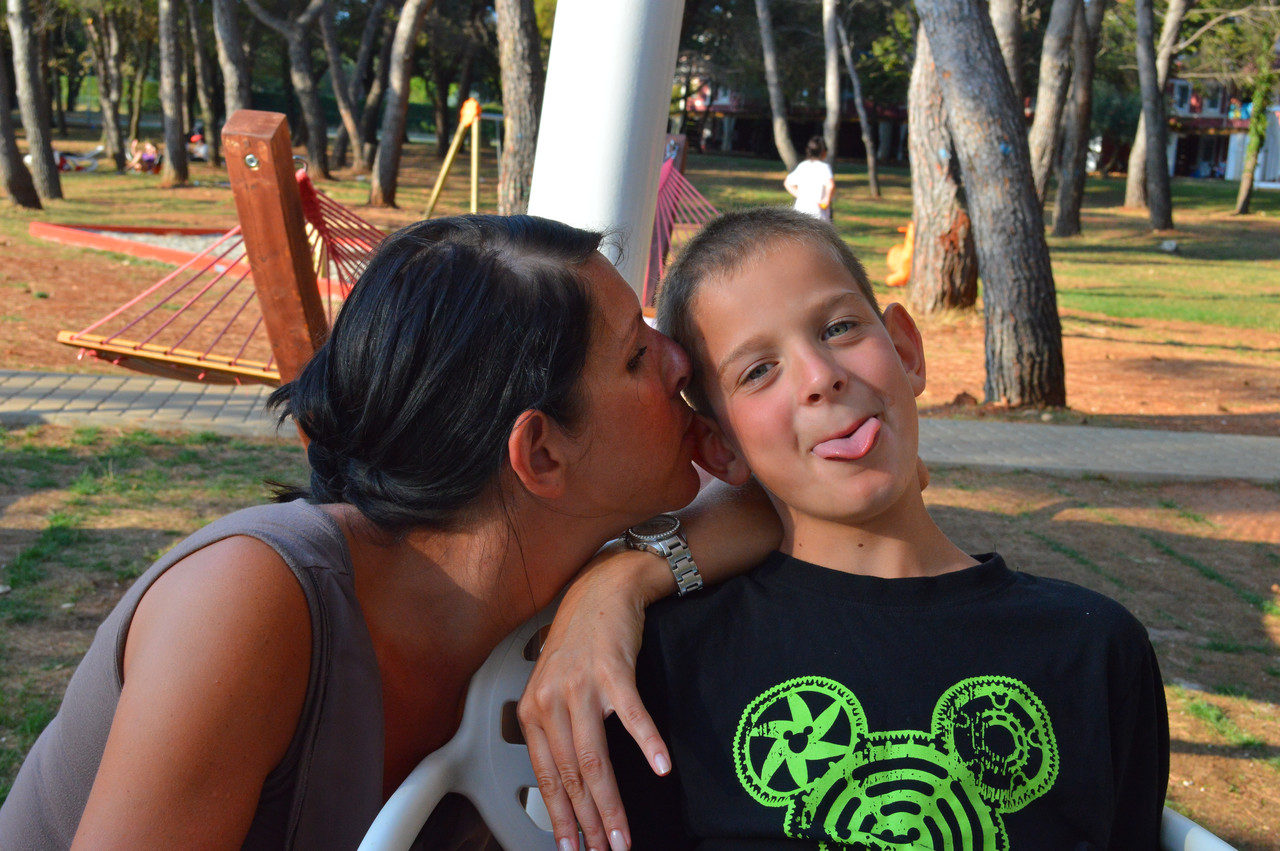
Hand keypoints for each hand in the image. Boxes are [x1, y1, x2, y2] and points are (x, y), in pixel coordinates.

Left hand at [517, 543, 671, 850]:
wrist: (601, 590)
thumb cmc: (580, 643)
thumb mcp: (554, 686)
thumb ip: (555, 730)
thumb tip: (568, 784)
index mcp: (533, 710)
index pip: (546, 776)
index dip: (560, 817)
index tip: (572, 848)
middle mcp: (551, 700)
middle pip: (570, 775)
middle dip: (588, 822)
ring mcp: (582, 685)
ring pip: (595, 758)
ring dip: (611, 803)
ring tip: (623, 834)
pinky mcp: (614, 670)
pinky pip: (632, 715)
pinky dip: (647, 743)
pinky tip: (660, 768)